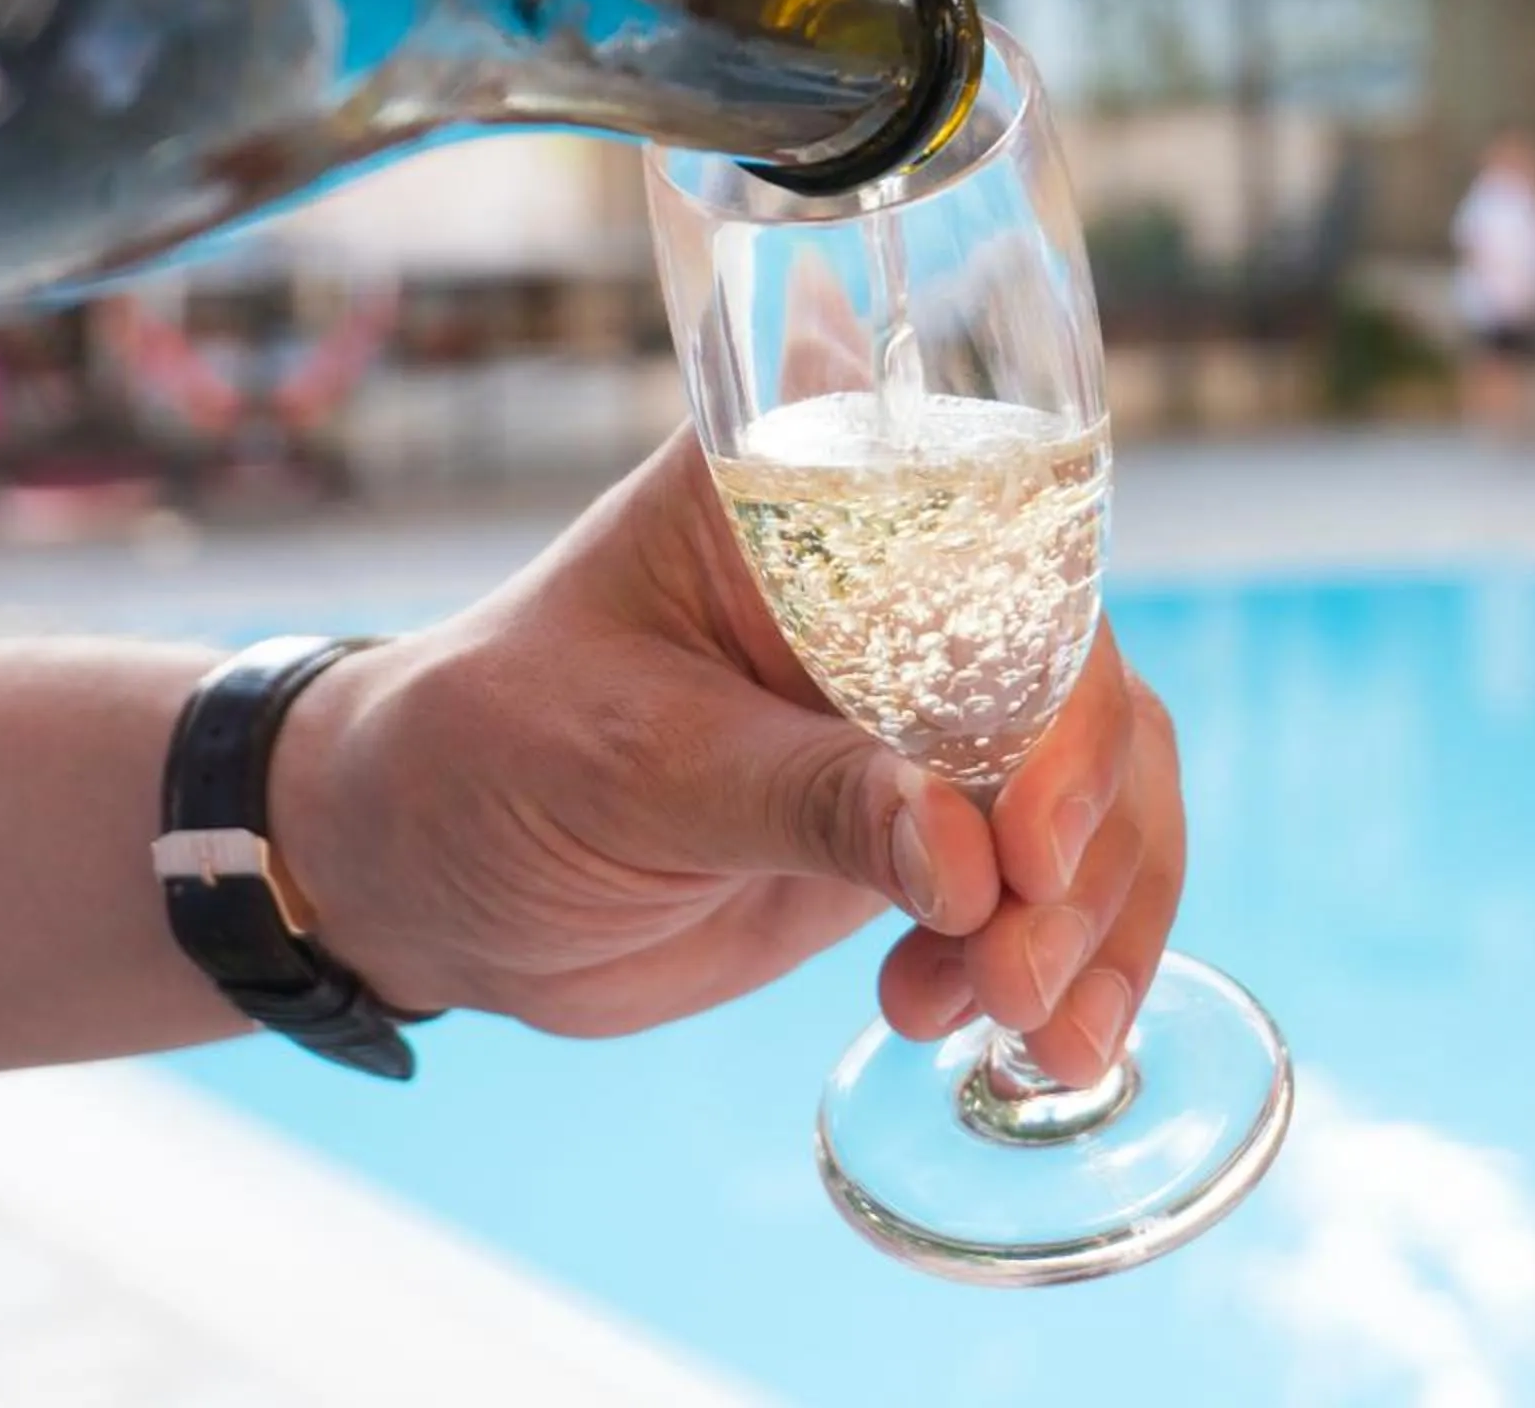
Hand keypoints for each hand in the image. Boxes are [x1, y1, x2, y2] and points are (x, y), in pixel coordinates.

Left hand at [271, 430, 1185, 1089]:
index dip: (1055, 687)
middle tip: (1013, 968)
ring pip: (1104, 785)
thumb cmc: (485, 755)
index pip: (1003, 552)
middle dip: (1082, 838)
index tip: (1029, 836)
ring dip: (1089, 917)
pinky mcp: (944, 816)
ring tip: (1015, 1025)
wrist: (430, 873)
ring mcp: (933, 703)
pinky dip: (1074, 961)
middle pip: (1084, 679)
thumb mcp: (622, 762)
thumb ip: (798, 796)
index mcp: (817, 494)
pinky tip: (1028, 1041)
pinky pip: (1060, 877)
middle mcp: (903, 578)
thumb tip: (972, 858)